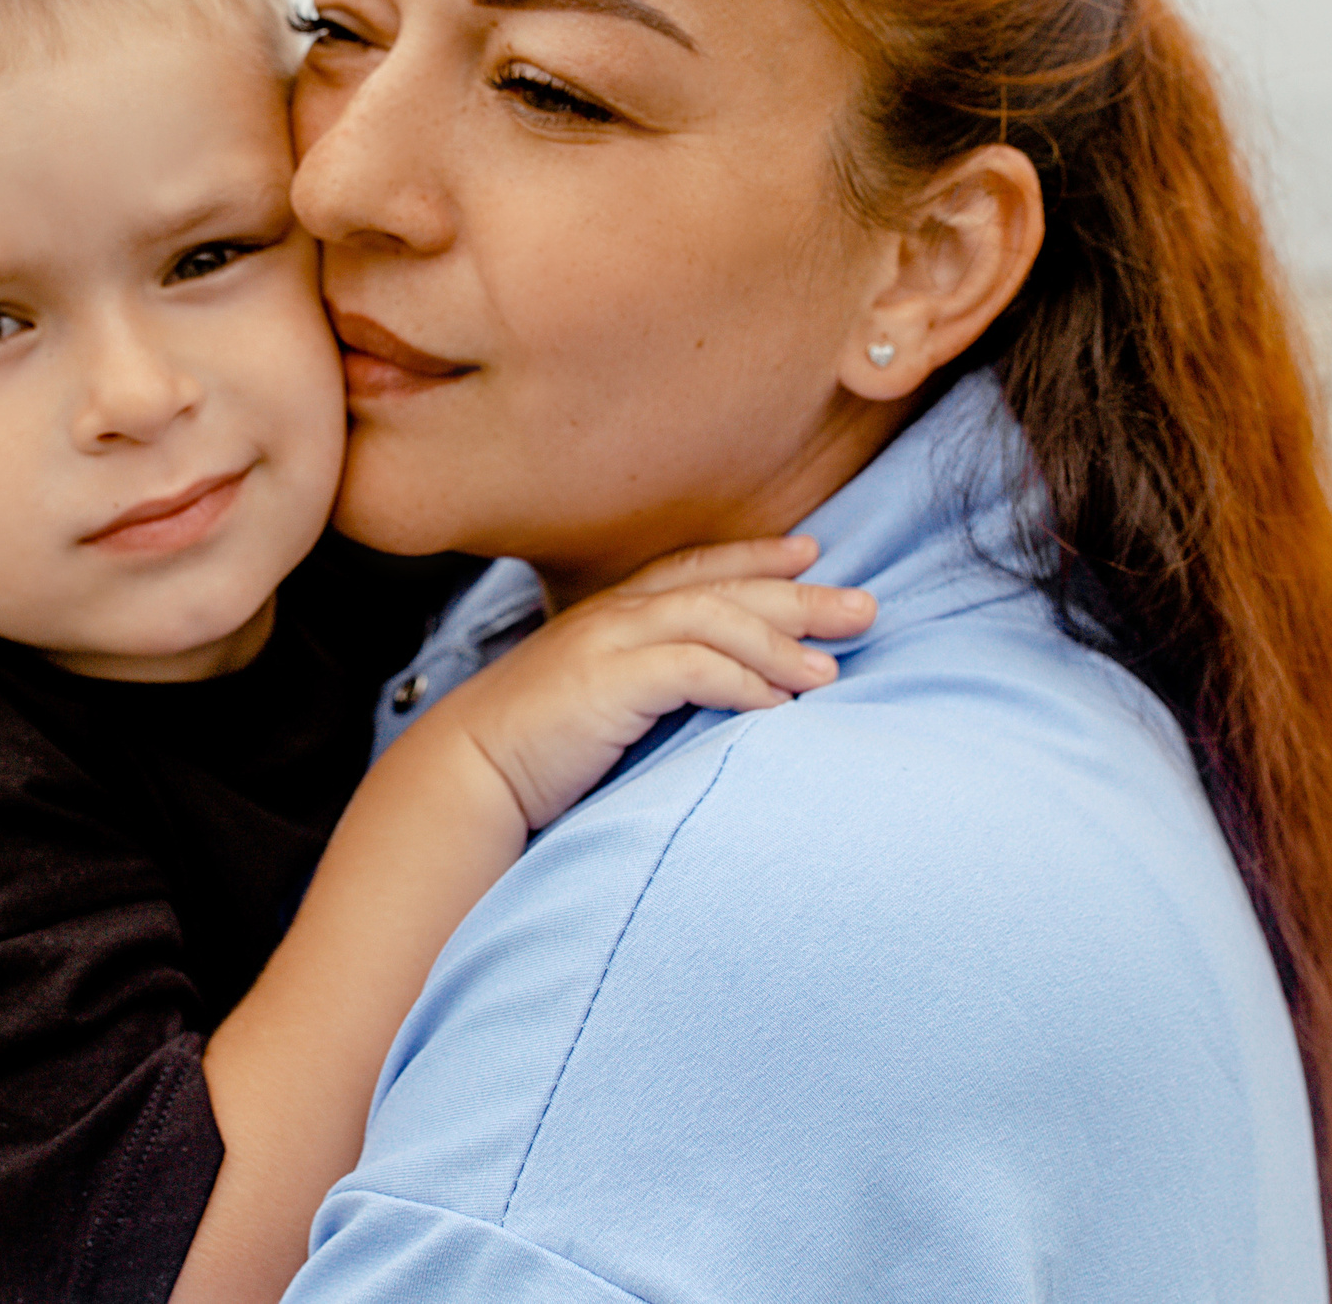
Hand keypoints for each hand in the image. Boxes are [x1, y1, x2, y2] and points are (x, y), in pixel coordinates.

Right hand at [407, 537, 874, 832]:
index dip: (753, 557)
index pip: (693, 570)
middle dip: (799, 596)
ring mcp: (607, 643)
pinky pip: (694, 668)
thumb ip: (645, 689)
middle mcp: (612, 617)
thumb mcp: (596, 706)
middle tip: (865, 608)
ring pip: (715, 620)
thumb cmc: (531, 754)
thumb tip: (713, 699)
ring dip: (782, 643)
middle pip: (721, 589)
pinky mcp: (607, 680)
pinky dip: (745, 683)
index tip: (809, 554)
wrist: (466, 777)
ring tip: (832, 669)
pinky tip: (780, 705)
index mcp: (608, 617)